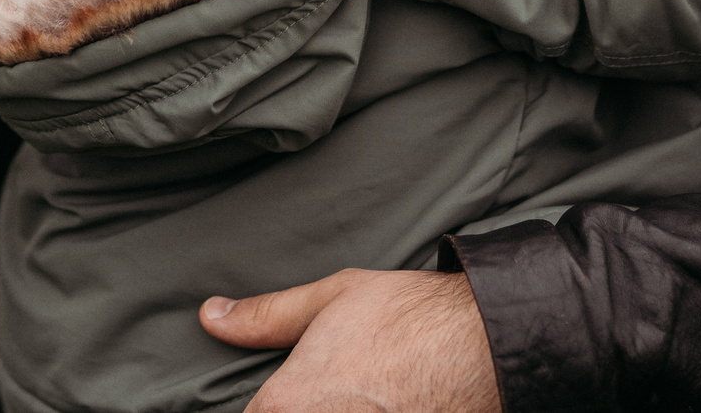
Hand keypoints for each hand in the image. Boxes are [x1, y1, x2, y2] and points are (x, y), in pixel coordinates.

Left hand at [200, 269, 498, 412]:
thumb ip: (265, 316)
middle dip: (301, 407)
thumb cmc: (409, 317)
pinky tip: (383, 403)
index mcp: (286, 404)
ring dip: (332, 411)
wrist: (487, 345)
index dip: (267, 406)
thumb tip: (212, 316)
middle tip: (335, 388)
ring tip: (359, 395)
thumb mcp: (331, 299)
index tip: (288, 393)